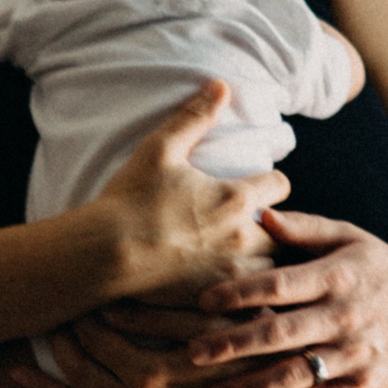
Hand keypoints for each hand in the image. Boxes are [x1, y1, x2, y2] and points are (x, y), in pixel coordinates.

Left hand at [12, 309, 250, 387]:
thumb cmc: (253, 350)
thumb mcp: (213, 322)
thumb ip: (162, 310)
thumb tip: (111, 301)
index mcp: (151, 374)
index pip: (96, 336)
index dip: (80, 310)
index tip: (73, 292)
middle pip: (78, 368)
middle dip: (57, 340)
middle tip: (46, 317)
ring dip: (44, 386)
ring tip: (18, 366)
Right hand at [94, 82, 288, 294]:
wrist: (103, 254)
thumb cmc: (129, 199)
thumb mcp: (160, 148)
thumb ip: (194, 116)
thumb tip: (222, 85)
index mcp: (236, 199)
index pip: (280, 186)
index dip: (269, 184)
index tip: (256, 186)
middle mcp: (243, 238)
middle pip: (284, 232)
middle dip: (271, 226)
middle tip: (248, 224)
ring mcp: (231, 274)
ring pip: (270, 268)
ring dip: (261, 260)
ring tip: (238, 255)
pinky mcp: (216, 300)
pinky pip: (249, 302)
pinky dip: (244, 291)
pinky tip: (228, 285)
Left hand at [187, 209, 387, 387]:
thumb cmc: (386, 272)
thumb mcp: (352, 238)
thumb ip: (304, 227)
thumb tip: (258, 215)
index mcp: (338, 275)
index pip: (278, 283)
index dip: (238, 292)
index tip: (202, 301)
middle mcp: (346, 315)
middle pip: (279, 332)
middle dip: (231, 344)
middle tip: (191, 352)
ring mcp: (357, 355)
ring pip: (295, 374)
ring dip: (249, 387)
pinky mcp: (367, 387)